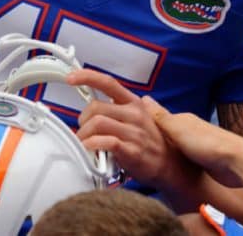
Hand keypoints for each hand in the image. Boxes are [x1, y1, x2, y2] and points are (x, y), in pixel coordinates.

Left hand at [67, 69, 184, 191]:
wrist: (171, 165)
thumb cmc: (150, 143)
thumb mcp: (136, 119)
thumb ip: (117, 110)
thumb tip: (93, 106)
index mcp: (133, 103)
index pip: (108, 83)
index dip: (87, 77)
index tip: (70, 78)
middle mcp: (135, 114)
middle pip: (96, 107)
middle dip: (82, 120)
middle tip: (83, 131)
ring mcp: (134, 132)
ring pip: (97, 123)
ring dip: (84, 134)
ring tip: (85, 143)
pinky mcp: (133, 151)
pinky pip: (105, 142)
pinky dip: (92, 145)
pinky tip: (90, 150)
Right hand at [143, 96, 242, 188]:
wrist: (237, 163)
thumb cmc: (209, 144)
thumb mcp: (179, 129)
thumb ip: (160, 117)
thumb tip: (143, 98)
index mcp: (182, 120)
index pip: (157, 119)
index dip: (142, 123)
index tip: (128, 127)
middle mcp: (189, 131)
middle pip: (164, 133)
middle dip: (151, 138)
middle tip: (133, 144)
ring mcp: (196, 147)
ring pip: (172, 147)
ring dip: (162, 150)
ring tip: (146, 157)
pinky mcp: (202, 162)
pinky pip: (181, 160)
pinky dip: (173, 161)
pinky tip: (166, 167)